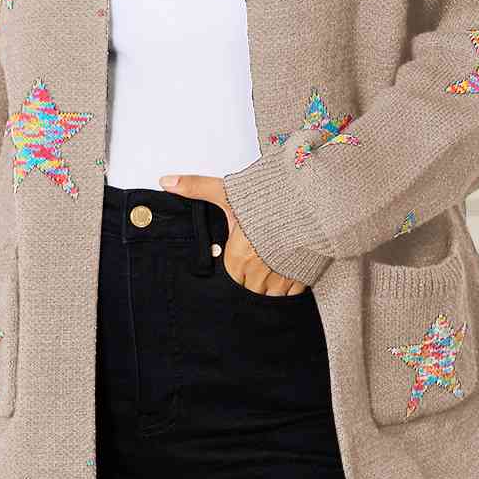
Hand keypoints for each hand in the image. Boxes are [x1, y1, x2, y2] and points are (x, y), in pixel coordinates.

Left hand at [158, 174, 308, 296]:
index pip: (230, 280)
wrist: (312, 199)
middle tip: (252, 273)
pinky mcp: (304, 276)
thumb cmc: (270, 196)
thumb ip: (196, 188)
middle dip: (250, 284)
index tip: (237, 266)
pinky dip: (288, 289)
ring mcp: (283, 277)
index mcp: (239, 257)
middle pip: (249, 291)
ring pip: (270, 297)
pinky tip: (286, 276)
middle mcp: (259, 272)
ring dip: (268, 289)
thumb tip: (165, 181)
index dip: (233, 274)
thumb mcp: (228, 191)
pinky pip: (292, 294)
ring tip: (268, 278)